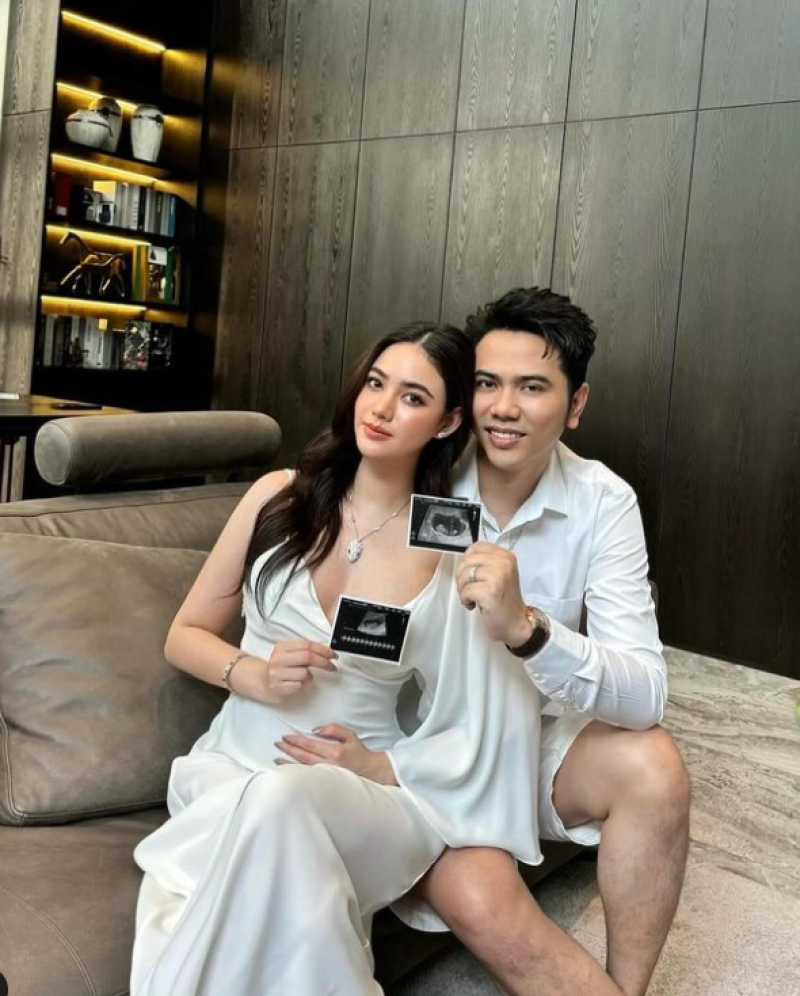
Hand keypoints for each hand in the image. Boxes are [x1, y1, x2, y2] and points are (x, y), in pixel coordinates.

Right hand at [253, 640, 337, 703]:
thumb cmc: (281, 667)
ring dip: (310, 676)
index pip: (307, 645)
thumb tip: (326, 651)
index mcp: (282, 647)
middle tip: (332, 666)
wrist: (262, 682)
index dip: (323, 650)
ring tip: (303, 676)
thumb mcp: (288, 653)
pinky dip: (303, 684)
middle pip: (308, 657)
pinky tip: (296, 683)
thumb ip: (304, 650)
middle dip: (324, 662)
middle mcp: (278, 659)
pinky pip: (300, 685)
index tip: (332, 655)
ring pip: (305, 673)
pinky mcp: (279, 688)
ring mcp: (277, 674)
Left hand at [275, 724, 397, 785]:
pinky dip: (296, 773)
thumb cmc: (359, 752)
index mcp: (335, 752)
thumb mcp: (350, 735)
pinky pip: (307, 776)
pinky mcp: (325, 782)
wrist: (370, 771)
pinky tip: (288, 771)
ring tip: (277, 758)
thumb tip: (316, 730)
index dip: (296, 740)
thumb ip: (334, 729)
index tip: (286, 737)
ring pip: (303, 768)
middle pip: (303, 756)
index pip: (310, 745)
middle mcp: (329, 765)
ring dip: (288, 763)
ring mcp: (326, 775)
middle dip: (289, 749)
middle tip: (277, 744)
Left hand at [457, 541, 530, 646]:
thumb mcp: (499, 574)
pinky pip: (466, 590)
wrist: (516, 624)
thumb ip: (486, 562)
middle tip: (470, 589)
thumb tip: (464, 559)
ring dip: (463, 589)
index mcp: (505, 556)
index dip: (467, 561)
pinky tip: (474, 605)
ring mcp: (498, 576)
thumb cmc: (504, 601)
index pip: (476, 547)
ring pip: (465, 574)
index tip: (472, 575)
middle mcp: (504, 562)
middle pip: (467, 560)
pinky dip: (465, 599)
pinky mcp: (491, 591)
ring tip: (472, 597)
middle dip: (462, 577)